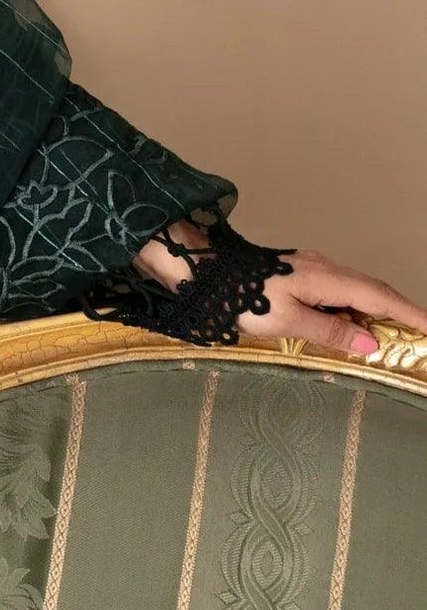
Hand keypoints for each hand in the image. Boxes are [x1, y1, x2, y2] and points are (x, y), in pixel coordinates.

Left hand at [135, 223, 426, 355]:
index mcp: (327, 278)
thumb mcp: (287, 322)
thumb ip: (331, 332)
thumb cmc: (241, 298)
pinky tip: (346, 327)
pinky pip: (336, 291)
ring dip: (372, 312)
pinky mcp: (298, 273)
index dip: (410, 313)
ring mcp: (311, 268)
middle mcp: (324, 267)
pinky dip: (350, 309)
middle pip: (372, 290)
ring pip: (353, 290)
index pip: (380, 297)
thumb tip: (370, 341)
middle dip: (398, 312)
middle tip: (417, 336)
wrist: (204, 271)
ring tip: (385, 339)